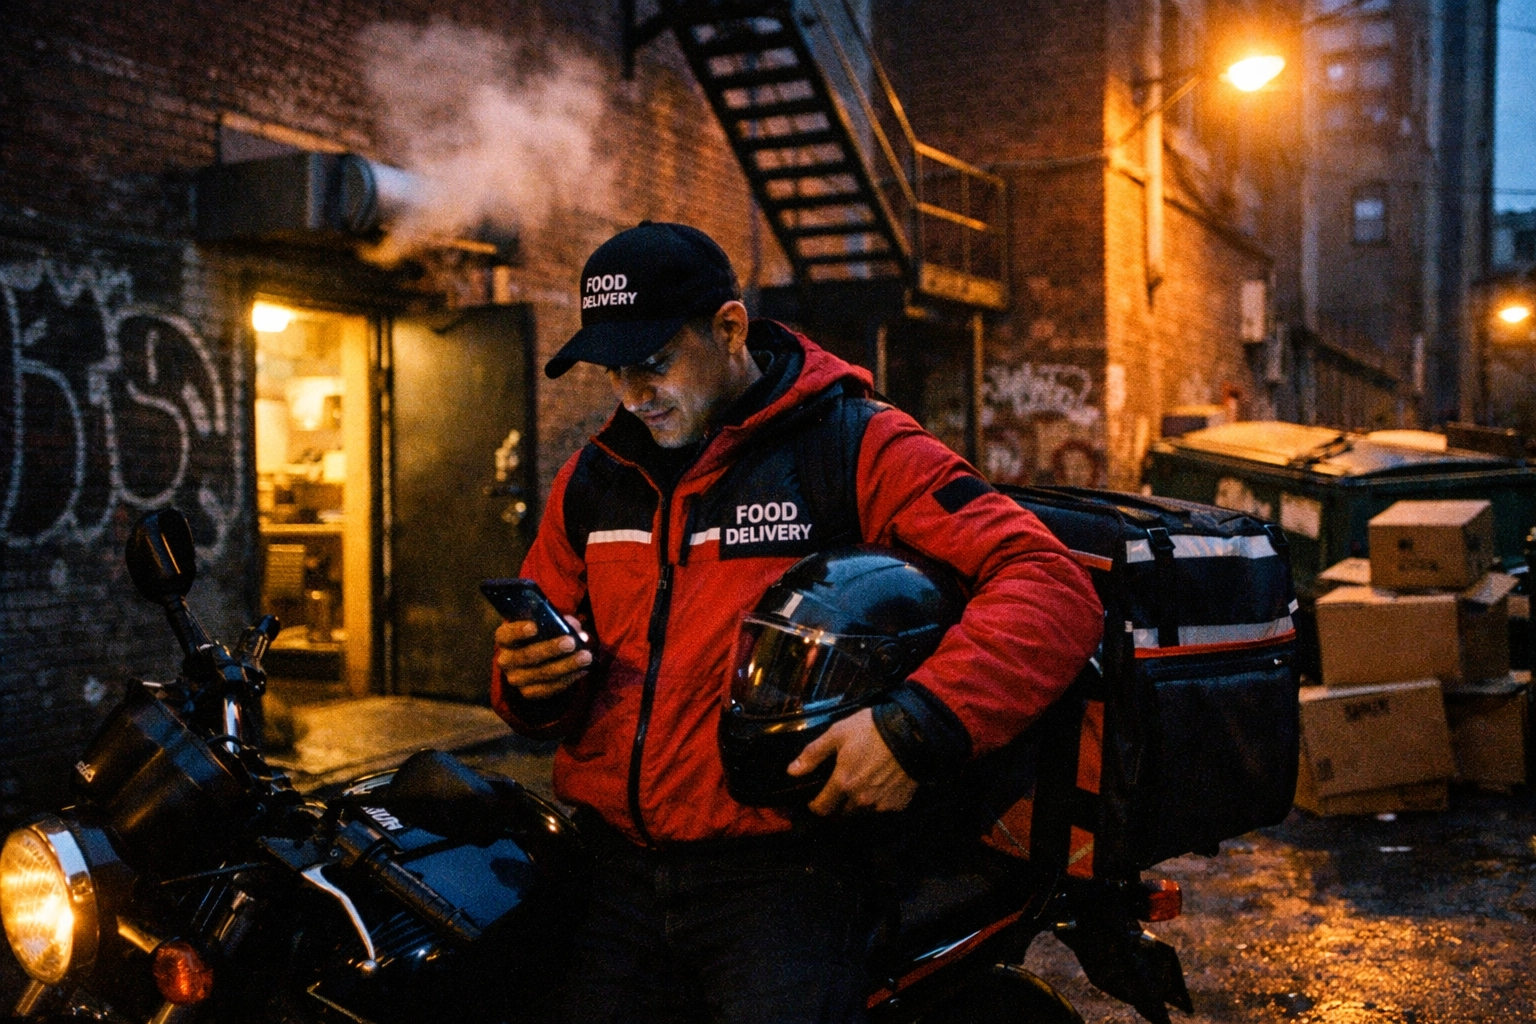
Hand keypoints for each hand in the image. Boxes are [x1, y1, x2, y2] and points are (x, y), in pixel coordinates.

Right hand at [494, 616, 591, 699]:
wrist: (533, 658)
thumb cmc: (540, 633)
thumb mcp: (544, 622)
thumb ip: (560, 622)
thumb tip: (578, 631)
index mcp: (505, 637)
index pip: (507, 634)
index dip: (519, 631)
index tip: (534, 626)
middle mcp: (506, 660)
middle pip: (528, 655)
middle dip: (551, 649)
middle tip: (571, 642)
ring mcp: (516, 678)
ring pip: (542, 673)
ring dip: (567, 665)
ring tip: (586, 656)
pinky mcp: (529, 692)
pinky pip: (550, 688)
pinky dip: (569, 678)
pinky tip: (583, 670)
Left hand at [787, 708, 917, 815]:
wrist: (913, 732)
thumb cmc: (872, 729)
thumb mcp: (837, 733)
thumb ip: (813, 754)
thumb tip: (792, 771)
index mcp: (843, 783)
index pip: (822, 808)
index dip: (816, 806)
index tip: (816, 800)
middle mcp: (861, 799)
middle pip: (843, 812)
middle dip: (839, 803)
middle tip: (843, 786)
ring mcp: (881, 804)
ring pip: (863, 811)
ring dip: (860, 803)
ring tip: (865, 783)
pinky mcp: (899, 804)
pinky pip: (883, 808)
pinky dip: (880, 800)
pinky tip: (883, 783)